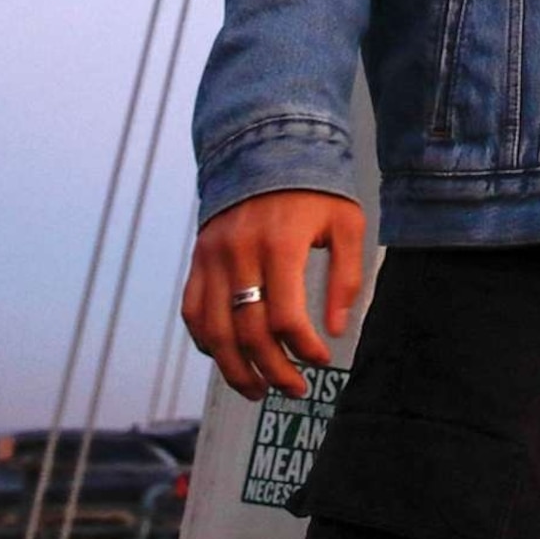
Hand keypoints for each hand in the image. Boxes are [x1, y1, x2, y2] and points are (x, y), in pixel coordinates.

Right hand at [181, 189, 363, 399]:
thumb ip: (347, 276)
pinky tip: (227, 359)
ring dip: (235, 369)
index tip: (321, 360)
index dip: (304, 348)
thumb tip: (337, 329)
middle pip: (249, 332)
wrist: (267, 147)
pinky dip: (206, 342)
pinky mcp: (198, 258)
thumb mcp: (347, 223)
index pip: (286, 317)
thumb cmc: (315, 190)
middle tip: (295, 389)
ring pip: (215, 331)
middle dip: (273, 370)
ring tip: (258, 391)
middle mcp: (240, 253)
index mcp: (280, 244)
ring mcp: (213, 257)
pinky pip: (193, 311)